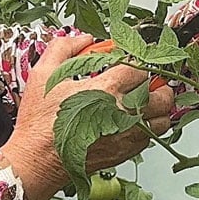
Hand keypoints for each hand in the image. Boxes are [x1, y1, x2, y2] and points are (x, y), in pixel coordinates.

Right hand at [0, 35, 173, 199]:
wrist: (36, 160)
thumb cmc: (39, 122)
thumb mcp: (44, 73)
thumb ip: (65, 48)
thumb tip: (84, 38)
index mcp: (106, 89)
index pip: (140, 68)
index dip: (136, 61)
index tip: (129, 62)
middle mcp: (122, 112)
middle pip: (162, 94)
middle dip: (155, 84)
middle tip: (144, 81)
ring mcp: (126, 135)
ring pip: (162, 119)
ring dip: (157, 107)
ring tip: (144, 101)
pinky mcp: (125, 152)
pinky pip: (151, 137)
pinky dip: (147, 127)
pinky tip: (131, 120)